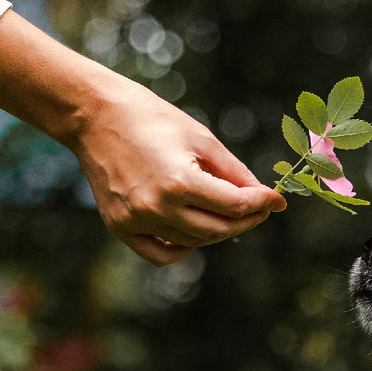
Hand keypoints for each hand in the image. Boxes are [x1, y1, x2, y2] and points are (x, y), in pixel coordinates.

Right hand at [70, 76, 285, 265]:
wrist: (94, 115)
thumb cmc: (152, 119)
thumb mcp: (201, 139)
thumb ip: (235, 172)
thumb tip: (266, 198)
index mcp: (180, 182)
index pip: (236, 206)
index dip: (262, 204)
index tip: (277, 200)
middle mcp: (157, 207)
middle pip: (219, 231)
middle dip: (246, 221)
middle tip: (260, 210)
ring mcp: (137, 221)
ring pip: (194, 242)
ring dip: (217, 230)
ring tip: (226, 211)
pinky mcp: (120, 227)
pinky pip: (161, 254)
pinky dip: (183, 248)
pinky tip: (193, 231)